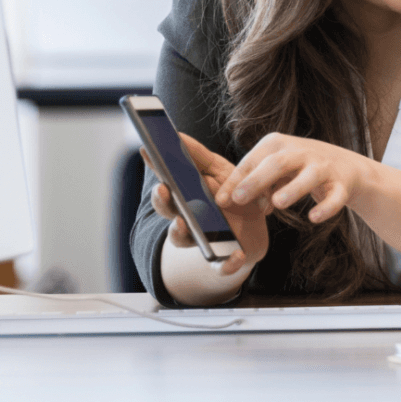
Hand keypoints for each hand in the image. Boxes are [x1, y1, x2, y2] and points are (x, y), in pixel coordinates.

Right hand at [141, 133, 270, 275]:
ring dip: (180, 232)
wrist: (254, 229)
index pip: (165, 182)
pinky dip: (228, 264)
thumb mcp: (219, 171)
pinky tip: (237, 256)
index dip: (155, 168)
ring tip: (182, 223)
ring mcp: (202, 240)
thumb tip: (178, 135)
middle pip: (167, 211)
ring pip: (183, 240)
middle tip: (163, 189)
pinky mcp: (223, 259)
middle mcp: (187, 219)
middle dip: (163, 201)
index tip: (147, 150)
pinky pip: (222, 266)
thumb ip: (199, 157)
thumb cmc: (231, 195)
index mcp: (186, 197)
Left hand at [215, 133, 371, 223]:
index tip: (221, 200)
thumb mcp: (275, 167)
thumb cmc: (299, 167)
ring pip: (310, 176)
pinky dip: (325, 207)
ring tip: (277, 204)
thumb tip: (227, 200)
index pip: (254, 160)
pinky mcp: (341, 185)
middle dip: (258, 180)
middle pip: (278, 163)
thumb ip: (253, 181)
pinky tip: (313, 217)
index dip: (237, 180)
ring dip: (293, 189)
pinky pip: (335, 197)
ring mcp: (323, 167)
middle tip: (240, 199)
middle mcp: (302, 152)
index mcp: (279, 144)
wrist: (346, 166)